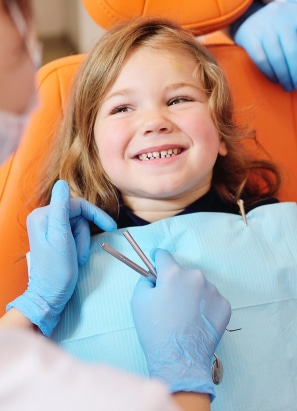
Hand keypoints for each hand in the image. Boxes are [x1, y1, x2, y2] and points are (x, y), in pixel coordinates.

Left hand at [7, 180, 116, 335]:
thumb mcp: (61, 238)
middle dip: (84, 234)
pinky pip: (74, 234)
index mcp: (43, 215)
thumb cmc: (57, 269)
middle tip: (81, 253)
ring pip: (78, 225)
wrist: (49, 295)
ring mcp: (49, 229)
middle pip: (77, 215)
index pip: (76, 204)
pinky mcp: (55, 238)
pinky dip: (79, 245)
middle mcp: (44, 218)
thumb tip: (62, 183)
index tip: (111, 227)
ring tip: (77, 258)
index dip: (95, 214)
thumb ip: (61, 208)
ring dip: (83, 242)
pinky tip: (76, 257)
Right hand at [131, 249, 230, 400]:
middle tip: (170, 303)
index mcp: (173, 273)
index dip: (157, 261)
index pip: (164, 256)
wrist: (179, 359)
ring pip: (198, 286)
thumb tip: (153, 277)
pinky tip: (197, 321)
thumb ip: (145, 281)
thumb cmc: (155, 330)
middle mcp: (196, 277)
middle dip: (175, 283)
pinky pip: (211, 300)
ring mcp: (213, 291)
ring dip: (192, 295)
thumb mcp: (138, 301)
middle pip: (182, 273)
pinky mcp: (224, 306)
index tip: (156, 264)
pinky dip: (205, 307)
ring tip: (184, 316)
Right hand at [234, 1, 296, 90]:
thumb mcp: (291, 27)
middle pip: (292, 51)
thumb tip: (296, 68)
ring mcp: (263, 27)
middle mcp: (280, 17)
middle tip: (296, 85)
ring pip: (276, 57)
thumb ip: (294, 44)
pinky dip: (269, 73)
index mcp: (294, 15)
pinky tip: (274, 80)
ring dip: (283, 76)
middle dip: (295, 72)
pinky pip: (261, 60)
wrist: (247, 18)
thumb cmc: (276, 28)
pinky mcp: (249, 37)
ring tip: (287, 86)